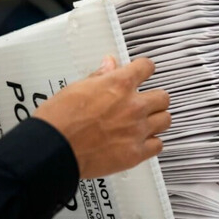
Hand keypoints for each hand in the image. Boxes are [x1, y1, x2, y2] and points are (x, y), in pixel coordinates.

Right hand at [34, 55, 169, 178]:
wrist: (53, 149)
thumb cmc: (59, 120)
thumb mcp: (76, 88)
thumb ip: (99, 77)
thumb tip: (109, 65)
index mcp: (119, 85)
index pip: (146, 67)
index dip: (144, 69)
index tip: (143, 72)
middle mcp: (133, 106)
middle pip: (163, 97)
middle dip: (154, 99)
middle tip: (145, 103)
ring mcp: (137, 130)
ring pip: (165, 120)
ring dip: (157, 120)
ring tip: (145, 123)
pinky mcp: (136, 153)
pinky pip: (158, 145)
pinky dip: (152, 143)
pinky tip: (141, 142)